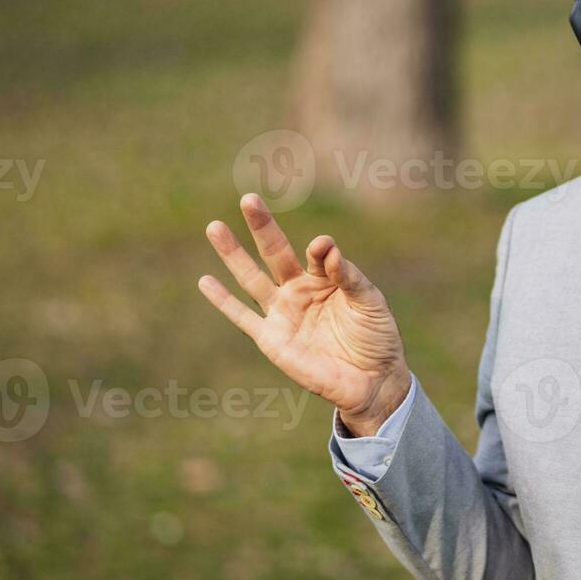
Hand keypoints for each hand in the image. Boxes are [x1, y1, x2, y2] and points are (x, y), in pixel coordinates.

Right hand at [197, 194, 411, 436]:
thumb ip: (348, 275)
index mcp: (326, 278)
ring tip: (214, 227)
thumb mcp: (369, 302)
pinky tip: (205, 281)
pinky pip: (242, 317)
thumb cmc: (376, 337)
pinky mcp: (272, 339)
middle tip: (249, 198)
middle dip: (262, 227)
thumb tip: (326, 248)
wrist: (372, 380)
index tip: (323, 247)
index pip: (318, 254)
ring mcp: (283, 313)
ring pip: (251, 278)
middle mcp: (300, 291)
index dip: (321, 249)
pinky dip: (223, 301)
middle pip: (275, 253)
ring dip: (233, 253)